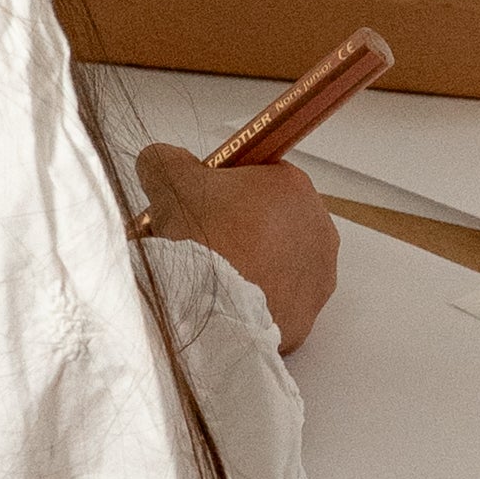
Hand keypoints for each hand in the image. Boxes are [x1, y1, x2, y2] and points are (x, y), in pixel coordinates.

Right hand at [136, 143, 339, 353]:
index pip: (263, 178)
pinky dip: (254, 303)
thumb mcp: (170, 180)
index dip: (228, 191)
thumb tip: (161, 161)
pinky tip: (224, 303)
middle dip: (240, 229)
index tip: (202, 205)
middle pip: (274, 222)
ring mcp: (316, 278)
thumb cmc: (202, 240)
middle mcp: (318, 231)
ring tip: (211, 277)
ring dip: (250, 267)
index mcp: (294, 188)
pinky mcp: (306, 318)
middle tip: (202, 242)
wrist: (212, 308)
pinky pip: (277, 304)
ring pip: (277, 265)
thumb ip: (167, 161)